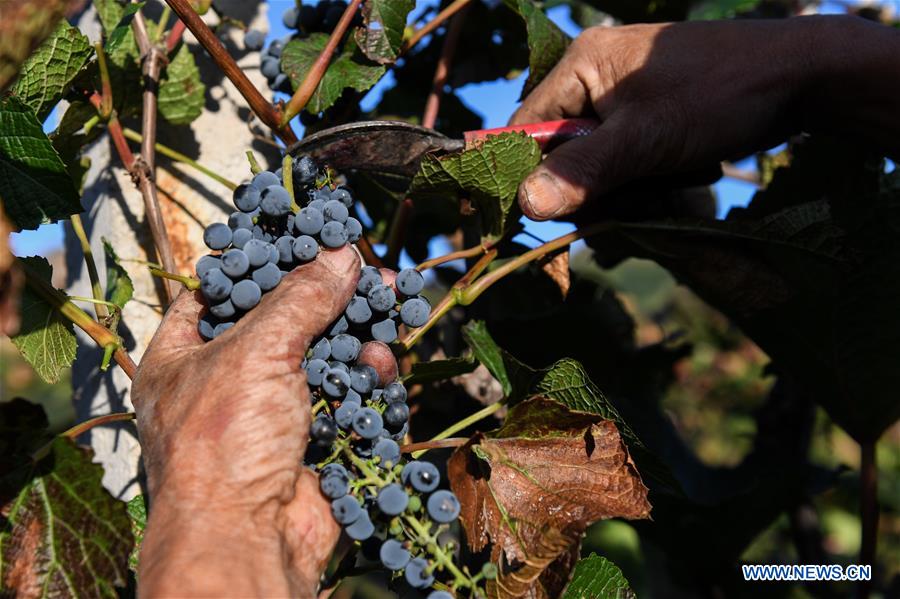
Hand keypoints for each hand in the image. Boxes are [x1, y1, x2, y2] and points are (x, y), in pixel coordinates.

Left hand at [131, 246, 359, 597]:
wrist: (248, 543)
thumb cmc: (223, 444)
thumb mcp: (257, 352)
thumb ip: (300, 299)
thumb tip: (341, 255)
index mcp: (182, 358)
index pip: (218, 291)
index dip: (260, 260)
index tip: (303, 235)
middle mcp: (224, 383)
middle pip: (281, 322)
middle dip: (326, 296)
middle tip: (365, 270)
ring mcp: (269, 415)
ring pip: (320, 358)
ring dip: (353, 336)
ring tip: (383, 314)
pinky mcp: (309, 441)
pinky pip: (344, 396)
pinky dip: (366, 378)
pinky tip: (385, 363)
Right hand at [511, 15, 895, 220]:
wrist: (802, 78)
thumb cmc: (720, 95)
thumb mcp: (647, 138)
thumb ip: (583, 171)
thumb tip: (523, 204)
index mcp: (581, 66)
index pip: (524, 130)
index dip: (527, 176)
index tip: (542, 216)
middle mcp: (594, 79)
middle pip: (562, 157)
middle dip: (596, 189)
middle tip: (636, 197)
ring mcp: (624, 102)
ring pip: (597, 170)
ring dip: (630, 191)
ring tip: (671, 183)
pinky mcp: (650, 121)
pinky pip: (627, 166)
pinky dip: (650, 182)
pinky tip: (682, 176)